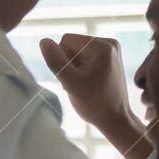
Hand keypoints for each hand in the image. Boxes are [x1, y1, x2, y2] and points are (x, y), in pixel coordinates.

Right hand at [40, 34, 152, 158]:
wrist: (115, 118)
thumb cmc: (94, 103)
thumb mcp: (70, 83)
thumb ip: (56, 61)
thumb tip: (43, 41)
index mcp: (102, 46)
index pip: (65, 40)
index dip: (62, 60)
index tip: (73, 78)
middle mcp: (109, 42)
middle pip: (72, 44)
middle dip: (69, 64)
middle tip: (77, 83)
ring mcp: (111, 49)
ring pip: (77, 51)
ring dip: (74, 68)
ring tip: (83, 84)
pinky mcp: (110, 57)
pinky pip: (85, 56)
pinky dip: (81, 69)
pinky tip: (87, 82)